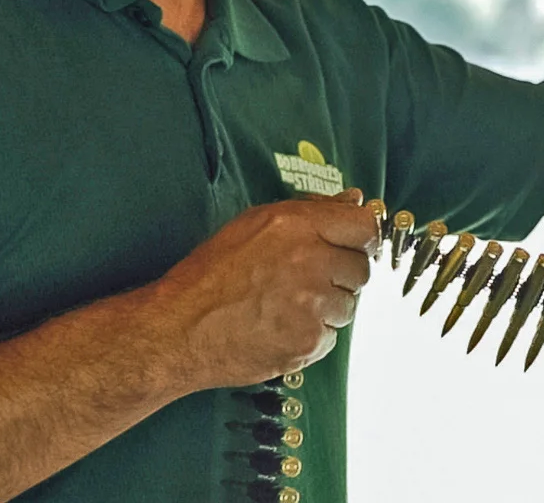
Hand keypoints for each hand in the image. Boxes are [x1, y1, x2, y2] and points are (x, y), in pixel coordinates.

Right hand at [145, 188, 376, 389]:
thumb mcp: (255, 223)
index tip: (352, 247)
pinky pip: (331, 337)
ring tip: (285, 306)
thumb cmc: (210, 275)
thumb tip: (354, 200)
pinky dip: (312, 335)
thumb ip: (312, 209)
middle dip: (340, 275)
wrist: (178, 330)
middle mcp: (310, 262)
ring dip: (326, 307)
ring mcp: (312, 306)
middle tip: (305, 281)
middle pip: (361, 269)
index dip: (361, 239)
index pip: (365, 228)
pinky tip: (280, 328)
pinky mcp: (308, 343)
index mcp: (297, 226)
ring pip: (348, 306)